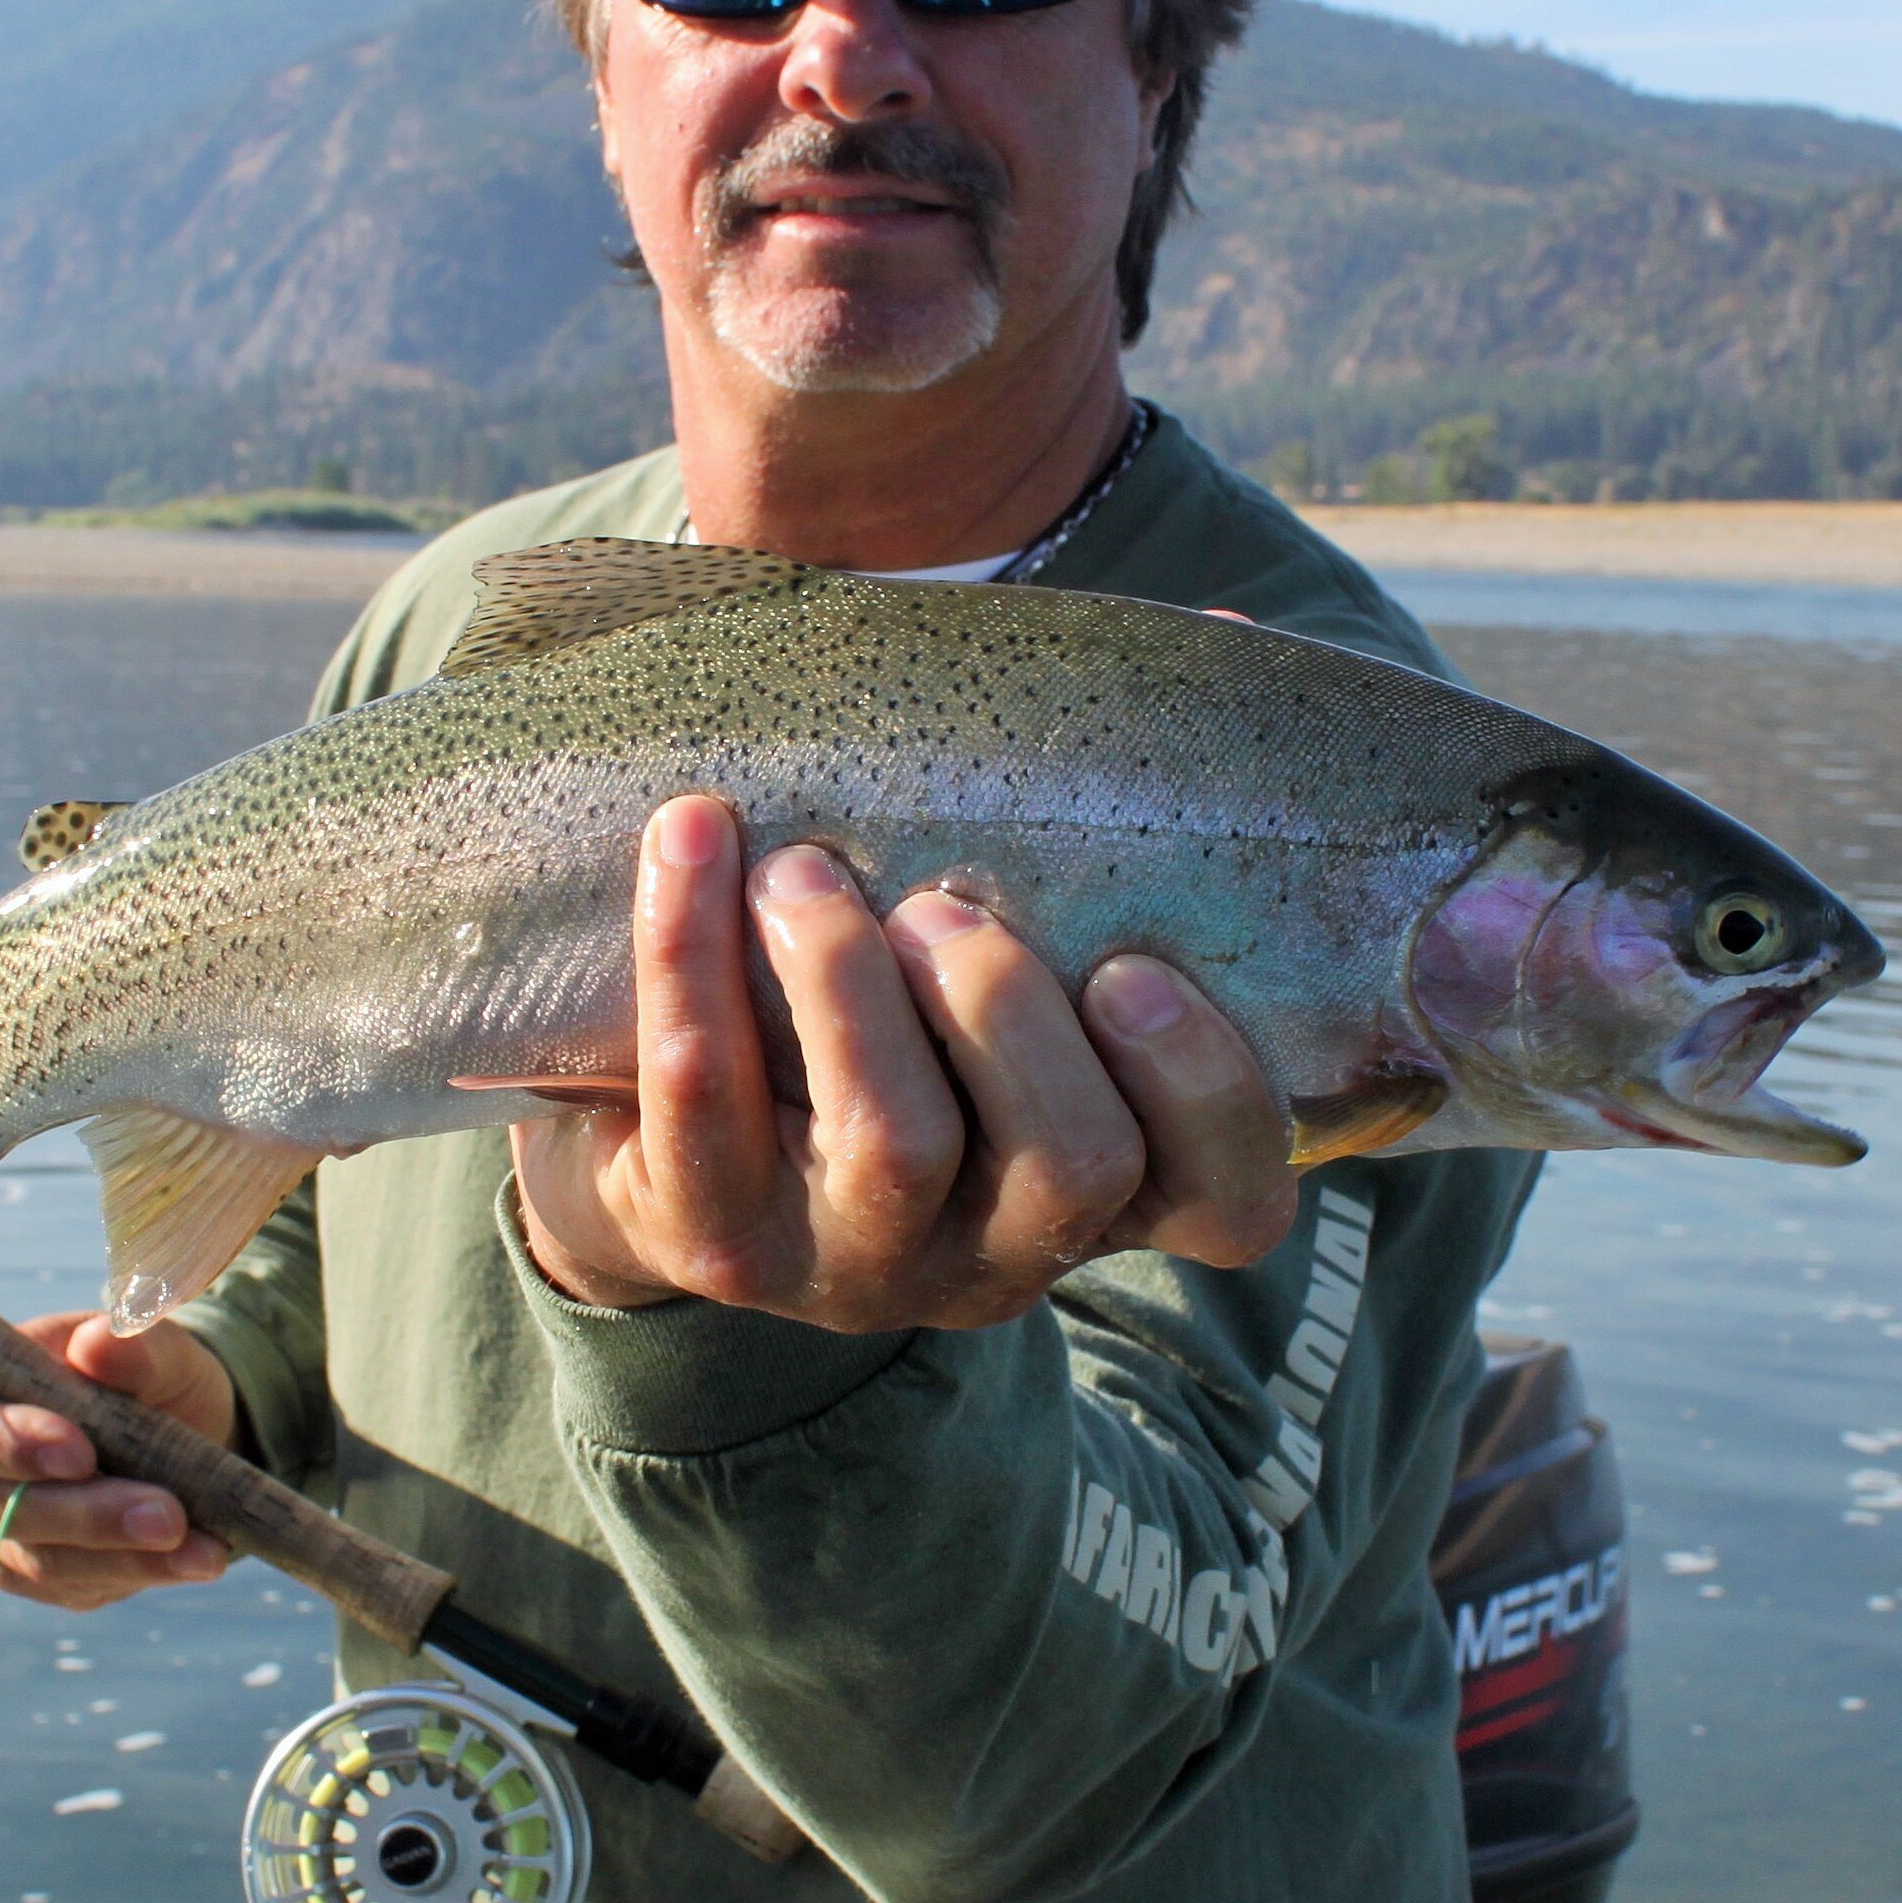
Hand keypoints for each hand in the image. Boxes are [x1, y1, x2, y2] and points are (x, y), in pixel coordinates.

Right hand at [0, 1309, 241, 1608]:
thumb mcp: (149, 1346)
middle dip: (88, 1515)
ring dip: (125, 1556)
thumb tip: (101, 1343)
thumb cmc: (141, 1373)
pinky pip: (81, 1587)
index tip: (80, 1452)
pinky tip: (196, 1559)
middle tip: (166, 1515)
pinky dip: (145, 1572)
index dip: (2, 1444)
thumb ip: (128, 1344)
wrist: (177, 1424)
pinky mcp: (40, 1576)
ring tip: (198, 1546)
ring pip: (44, 1562)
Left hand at [511, 796, 1296, 1331]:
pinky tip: (690, 843)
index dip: (1207, 1091)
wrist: (671, 1129)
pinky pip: (707, 1110)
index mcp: (1111, 1182)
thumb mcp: (1014, 930)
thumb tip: (1228, 637)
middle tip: (943, 905)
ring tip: (802, 870)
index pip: (1230, 1200)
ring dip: (851, 982)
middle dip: (1010, 1012)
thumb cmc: (892, 993)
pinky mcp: (718, 1245)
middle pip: (1072, 1164)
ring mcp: (861, 1265)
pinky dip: (692, 961)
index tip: (1137, 965)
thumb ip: (1121, 810)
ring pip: (896, 1147)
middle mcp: (1005, 1251)